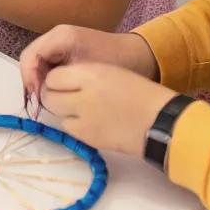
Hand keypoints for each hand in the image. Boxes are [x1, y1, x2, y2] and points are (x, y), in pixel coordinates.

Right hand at [20, 23, 156, 110]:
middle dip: (32, 81)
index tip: (37, 99)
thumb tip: (40, 96)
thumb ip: (60, 83)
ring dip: (39, 81)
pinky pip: (48, 65)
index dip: (29, 79)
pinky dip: (48, 80)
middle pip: (31, 59)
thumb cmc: (115, 63)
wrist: (138, 56)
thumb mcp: (85, 74)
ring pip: (38, 63)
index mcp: (60, 37)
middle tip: (40, 103)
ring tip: (48, 100)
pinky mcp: (66, 51)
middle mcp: (56, 36)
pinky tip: (57, 94)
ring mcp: (61, 42)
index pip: (29, 57)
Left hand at [39, 62, 174, 156]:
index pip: (54, 76)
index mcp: (91, 74)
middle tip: (66, 96)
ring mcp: (83, 118)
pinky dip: (73, 124)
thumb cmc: (140, 92)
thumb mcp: (110, 72)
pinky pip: (68, 128)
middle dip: (53, 95)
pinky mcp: (87, 137)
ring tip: (79, 109)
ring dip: (62, 110)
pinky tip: (88, 122)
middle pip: (49, 95)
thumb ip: (83, 76)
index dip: (56, 79)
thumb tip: (58, 83)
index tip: (63, 82)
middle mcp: (82, 95)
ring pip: (56, 113)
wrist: (159, 120)